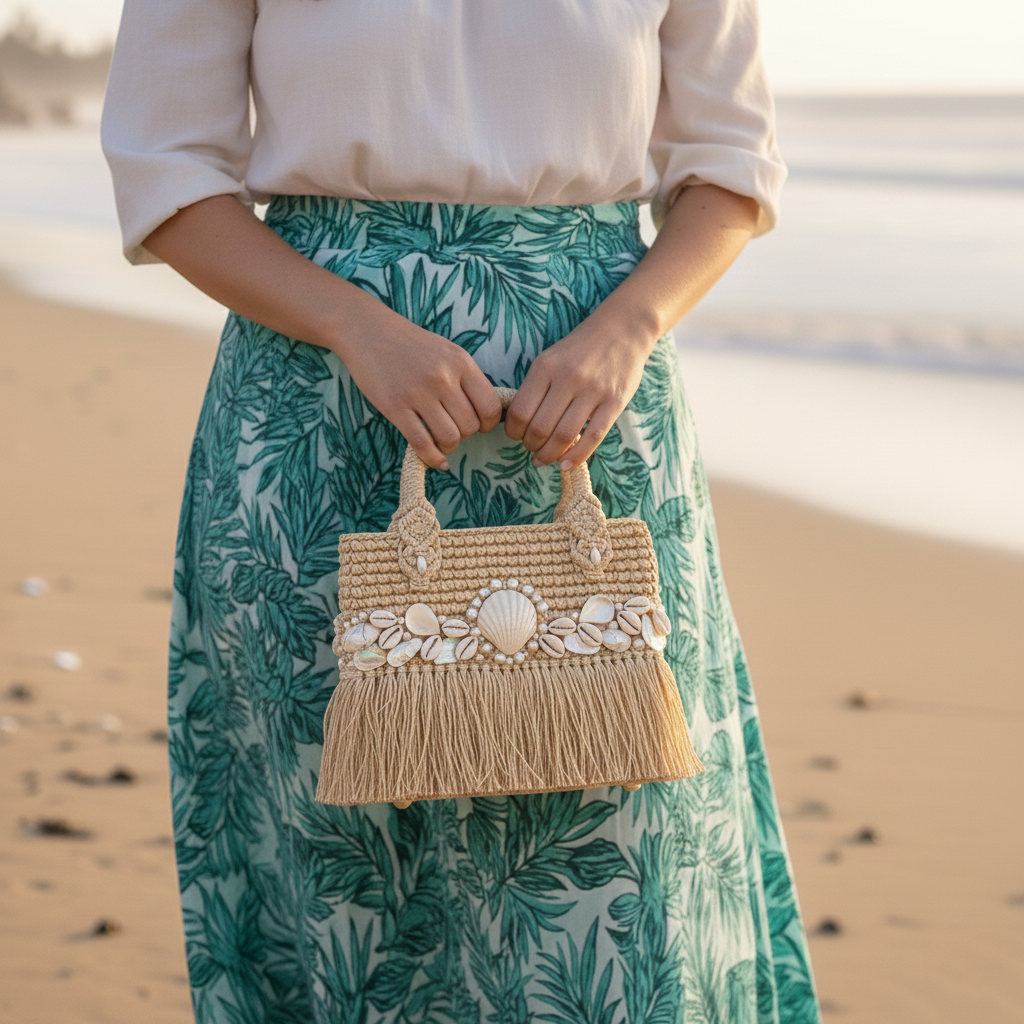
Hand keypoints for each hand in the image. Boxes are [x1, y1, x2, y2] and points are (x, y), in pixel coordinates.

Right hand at [338, 308, 502, 469]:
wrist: (367, 330)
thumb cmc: (409, 344)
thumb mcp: (446, 351)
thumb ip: (465, 379)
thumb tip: (484, 414)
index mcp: (460, 362)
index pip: (491, 407)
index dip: (488, 424)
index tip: (478, 425)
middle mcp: (443, 377)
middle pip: (470, 426)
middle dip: (465, 435)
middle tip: (453, 430)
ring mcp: (418, 392)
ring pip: (449, 438)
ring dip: (449, 446)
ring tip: (441, 441)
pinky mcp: (395, 406)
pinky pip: (422, 443)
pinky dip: (432, 458)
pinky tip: (435, 459)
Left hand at [504, 311, 655, 468]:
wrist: (623, 329)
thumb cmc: (580, 349)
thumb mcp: (550, 359)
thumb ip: (535, 388)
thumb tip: (518, 426)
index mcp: (545, 367)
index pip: (520, 412)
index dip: (514, 433)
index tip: (517, 436)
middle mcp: (568, 377)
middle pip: (539, 428)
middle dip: (530, 446)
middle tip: (532, 449)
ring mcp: (593, 390)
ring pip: (564, 436)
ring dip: (549, 455)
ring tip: (545, 459)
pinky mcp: (615, 401)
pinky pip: (593, 437)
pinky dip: (576, 456)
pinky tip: (565, 464)